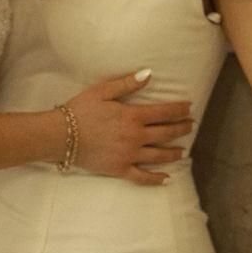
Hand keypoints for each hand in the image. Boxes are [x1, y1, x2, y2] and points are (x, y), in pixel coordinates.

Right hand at [64, 69, 193, 185]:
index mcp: (132, 116)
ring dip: (173, 152)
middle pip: (165, 133)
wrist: (61, 136)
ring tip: (183, 151)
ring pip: (159, 156)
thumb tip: (149, 74)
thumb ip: (127, 83)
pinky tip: (166, 178)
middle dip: (181, 129)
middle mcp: (135, 137)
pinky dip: (156, 178)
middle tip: (191, 126)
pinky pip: (142, 176)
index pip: (163, 112)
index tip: (189, 108)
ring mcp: (129, 155)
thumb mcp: (102, 91)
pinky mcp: (120, 169)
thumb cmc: (80, 110)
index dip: (179, 110)